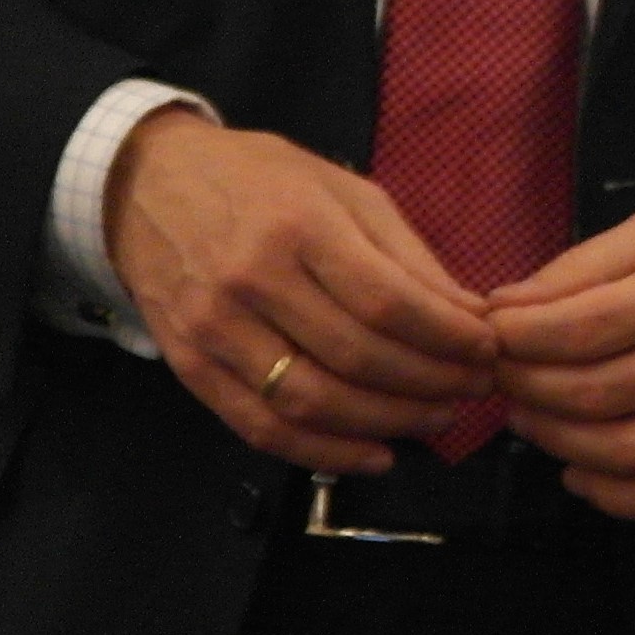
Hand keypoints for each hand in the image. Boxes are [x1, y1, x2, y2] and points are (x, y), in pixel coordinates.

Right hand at [104, 108, 500, 474]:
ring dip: (387, 423)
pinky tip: (374, 454)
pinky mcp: (191, 367)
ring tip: (434, 419)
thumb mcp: (343, 189)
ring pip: (312, 401)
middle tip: (473, 390)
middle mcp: (253, 280)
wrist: (146, 185)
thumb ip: (407, 254)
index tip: (488, 351)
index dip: (448, 338)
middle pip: (357, 357)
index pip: (388, 302)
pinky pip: (261, 427)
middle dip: (430, 384)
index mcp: (300, 225)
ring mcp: (215, 329)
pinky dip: (323, 453)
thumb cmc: (260, 180)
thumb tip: (470, 315)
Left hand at [486, 198, 634, 522]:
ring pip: (626, 454)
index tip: (492, 338)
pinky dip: (616, 499)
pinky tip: (583, 476)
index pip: (574, 331)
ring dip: (559, 446)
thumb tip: (507, 305)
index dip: (515, 342)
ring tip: (533, 425)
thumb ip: (586, 264)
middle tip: (504, 384)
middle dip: (526, 394)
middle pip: (591, 397)